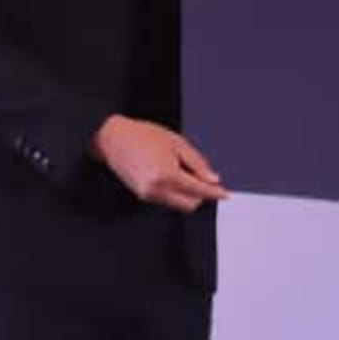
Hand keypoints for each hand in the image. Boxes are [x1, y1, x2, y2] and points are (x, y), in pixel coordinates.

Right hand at [93, 116, 227, 213]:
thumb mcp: (177, 142)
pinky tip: (170, 175)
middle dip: (200, 194)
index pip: (199, 191)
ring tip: (180, 170)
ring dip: (187, 194)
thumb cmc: (142, 135)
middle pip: (190, 204)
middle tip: (202, 177)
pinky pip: (166, 201)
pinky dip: (174, 193)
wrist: (113, 138)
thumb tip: (213, 179)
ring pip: (178, 205)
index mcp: (167, 174)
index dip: (214, 193)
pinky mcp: (142, 196)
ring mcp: (148, 195)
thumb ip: (197, 163)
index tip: (225, 194)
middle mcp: (157, 189)